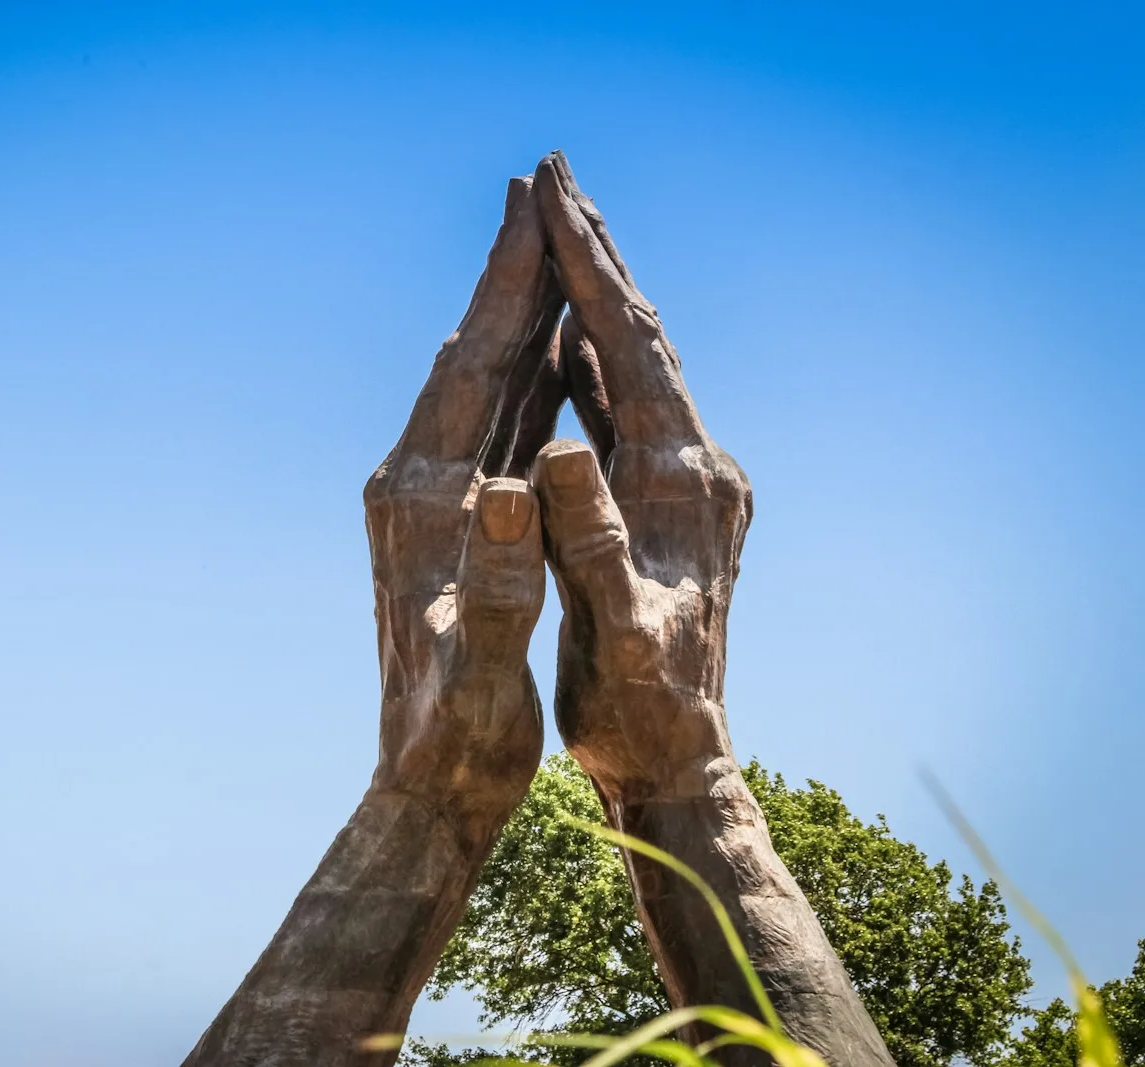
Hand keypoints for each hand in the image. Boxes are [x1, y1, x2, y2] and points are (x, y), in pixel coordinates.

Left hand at [364, 172, 566, 842]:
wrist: (427, 780)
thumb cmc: (462, 733)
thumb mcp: (490, 663)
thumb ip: (501, 577)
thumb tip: (511, 485)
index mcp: (424, 499)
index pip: (469, 366)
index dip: (503, 284)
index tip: (530, 205)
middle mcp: (414, 484)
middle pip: (472, 357)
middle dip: (508, 277)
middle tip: (540, 193)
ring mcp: (428, 502)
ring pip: (483, 389)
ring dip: (519, 321)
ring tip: (553, 256)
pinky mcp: (445, 526)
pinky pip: (491, 433)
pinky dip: (525, 384)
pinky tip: (553, 363)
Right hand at [528, 151, 893, 1066]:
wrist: (680, 761)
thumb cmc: (640, 708)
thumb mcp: (619, 632)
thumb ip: (590, 540)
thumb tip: (557, 448)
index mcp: (679, 480)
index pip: (632, 346)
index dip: (591, 266)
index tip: (554, 193)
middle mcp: (696, 466)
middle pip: (640, 336)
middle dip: (594, 256)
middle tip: (553, 176)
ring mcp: (686, 484)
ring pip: (632, 369)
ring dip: (591, 302)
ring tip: (555, 238)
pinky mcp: (668, 507)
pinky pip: (623, 415)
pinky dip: (588, 367)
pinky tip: (562, 347)